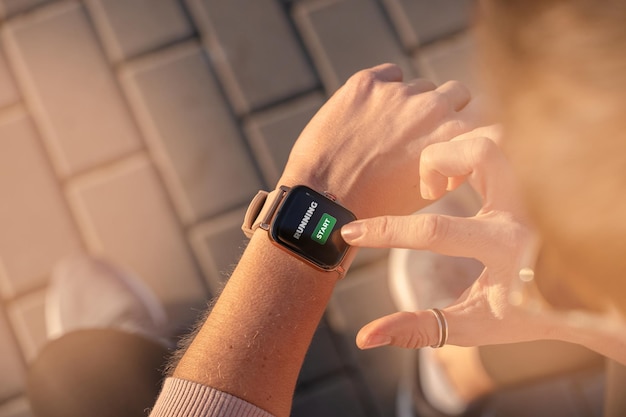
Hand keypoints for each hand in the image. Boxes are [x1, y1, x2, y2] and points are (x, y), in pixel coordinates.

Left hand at [278, 63, 480, 218]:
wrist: (324, 200)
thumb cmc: (377, 204)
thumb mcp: (429, 192)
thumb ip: (454, 163)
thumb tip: (463, 146)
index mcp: (455, 135)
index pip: (485, 112)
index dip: (470, 123)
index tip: (458, 131)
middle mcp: (432, 108)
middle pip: (457, 91)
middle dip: (445, 108)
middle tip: (422, 129)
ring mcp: (398, 92)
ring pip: (420, 86)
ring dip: (411, 103)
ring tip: (387, 130)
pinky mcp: (367, 83)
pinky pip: (389, 75)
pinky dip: (384, 90)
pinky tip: (369, 116)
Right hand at [340, 130, 556, 348]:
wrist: (579, 307)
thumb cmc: (522, 317)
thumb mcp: (469, 327)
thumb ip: (418, 330)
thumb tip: (366, 337)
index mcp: (505, 248)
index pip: (435, 231)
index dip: (385, 231)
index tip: (352, 232)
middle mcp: (523, 211)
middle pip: (481, 150)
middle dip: (436, 162)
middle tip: (427, 194)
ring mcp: (533, 191)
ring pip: (496, 138)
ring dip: (457, 152)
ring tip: (445, 186)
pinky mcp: (533, 182)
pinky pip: (503, 147)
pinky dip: (473, 153)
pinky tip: (463, 180)